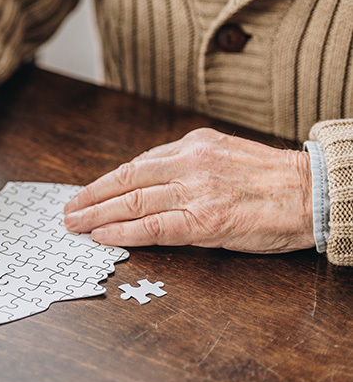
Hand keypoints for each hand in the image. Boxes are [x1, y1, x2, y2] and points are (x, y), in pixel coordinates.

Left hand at [64, 128, 314, 253]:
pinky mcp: (205, 221)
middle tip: (68, 210)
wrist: (313, 192)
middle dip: (90, 197)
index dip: (105, 181)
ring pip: (132, 202)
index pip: (136, 164)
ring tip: (75, 224)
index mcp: (193, 145)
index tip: (86, 192)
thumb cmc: (271, 178)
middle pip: (125, 181)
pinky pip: (153, 227)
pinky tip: (103, 236)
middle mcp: (189, 163)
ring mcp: (195, 192)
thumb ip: (187, 163)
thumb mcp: (224, 154)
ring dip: (97, 215)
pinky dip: (123, 232)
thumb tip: (148, 178)